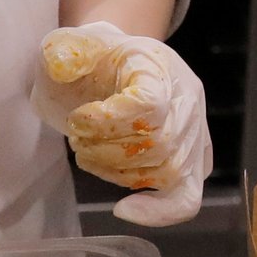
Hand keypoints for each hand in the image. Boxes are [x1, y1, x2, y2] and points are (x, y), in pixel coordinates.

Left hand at [37, 23, 213, 228]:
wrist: (116, 66)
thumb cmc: (95, 60)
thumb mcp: (72, 45)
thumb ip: (65, 51)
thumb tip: (61, 64)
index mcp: (160, 65)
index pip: (150, 104)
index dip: (109, 121)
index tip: (77, 120)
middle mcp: (187, 99)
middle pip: (159, 144)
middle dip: (107, 151)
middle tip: (78, 141)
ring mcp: (195, 133)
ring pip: (168, 172)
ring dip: (119, 174)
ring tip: (90, 156)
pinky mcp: (192, 162)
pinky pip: (188, 197)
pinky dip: (159, 211)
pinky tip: (124, 209)